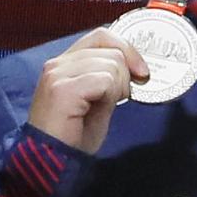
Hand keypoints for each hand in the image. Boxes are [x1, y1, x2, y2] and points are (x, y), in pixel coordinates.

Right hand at [26, 30, 144, 153]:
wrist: (54, 159)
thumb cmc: (74, 136)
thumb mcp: (99, 101)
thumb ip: (110, 80)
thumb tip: (135, 68)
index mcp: (65, 63)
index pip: (102, 36)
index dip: (128, 49)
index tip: (142, 72)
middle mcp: (58, 63)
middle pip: (112, 50)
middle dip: (125, 77)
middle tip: (116, 99)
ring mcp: (58, 74)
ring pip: (111, 64)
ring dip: (117, 89)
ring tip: (101, 106)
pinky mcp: (62, 89)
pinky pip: (105, 80)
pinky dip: (110, 96)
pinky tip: (96, 109)